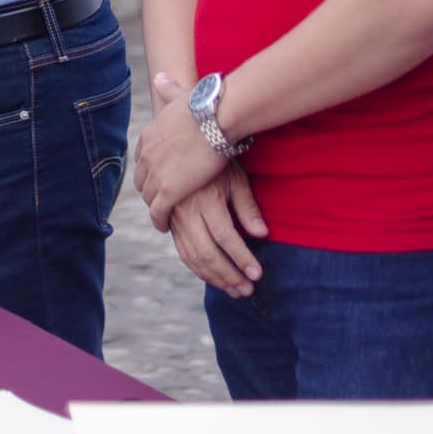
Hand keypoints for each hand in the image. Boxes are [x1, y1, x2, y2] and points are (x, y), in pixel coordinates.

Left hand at [133, 70, 228, 232]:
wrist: (211, 118)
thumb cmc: (203, 105)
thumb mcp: (178, 95)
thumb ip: (167, 88)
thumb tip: (160, 76)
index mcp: (149, 136)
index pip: (142, 158)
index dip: (148, 169)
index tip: (156, 177)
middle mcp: (147, 156)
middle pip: (141, 179)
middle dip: (148, 190)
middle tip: (158, 200)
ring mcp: (156, 174)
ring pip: (148, 198)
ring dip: (154, 207)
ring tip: (162, 216)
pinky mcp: (169, 190)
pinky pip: (158, 212)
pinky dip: (159, 221)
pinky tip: (164, 227)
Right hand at [165, 162, 268, 296]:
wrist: (183, 144)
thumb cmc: (215, 161)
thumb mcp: (236, 178)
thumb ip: (247, 207)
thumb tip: (262, 234)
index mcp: (206, 200)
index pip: (226, 237)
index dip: (242, 258)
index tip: (258, 274)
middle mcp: (187, 211)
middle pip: (207, 251)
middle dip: (228, 275)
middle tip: (247, 290)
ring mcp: (176, 217)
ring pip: (192, 255)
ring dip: (214, 277)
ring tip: (234, 290)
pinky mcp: (170, 222)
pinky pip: (182, 250)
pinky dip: (197, 268)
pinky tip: (214, 278)